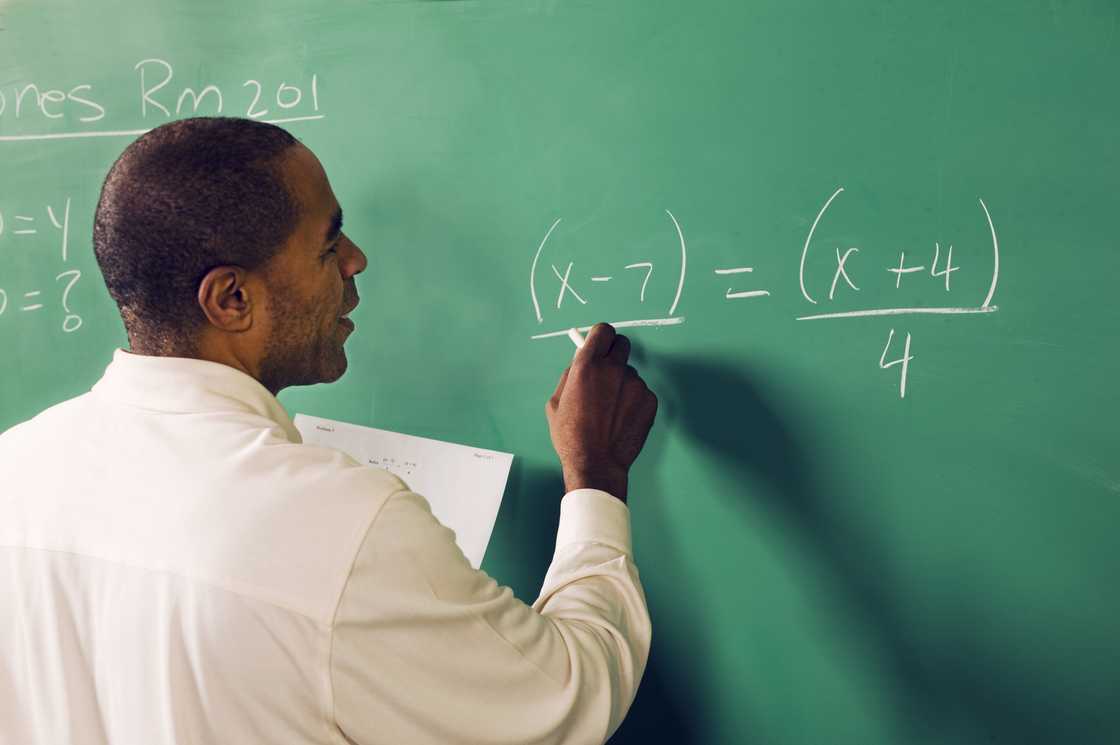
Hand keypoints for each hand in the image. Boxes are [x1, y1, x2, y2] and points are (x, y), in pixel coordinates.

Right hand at [545, 323, 657, 500]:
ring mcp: (635, 384)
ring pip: (630, 372)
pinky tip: (621, 419)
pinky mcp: (649, 399)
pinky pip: (641, 391)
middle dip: (614, 352)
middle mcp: (613, 369)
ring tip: (610, 408)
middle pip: (622, 343)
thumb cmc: (571, 436)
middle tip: (607, 370)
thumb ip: (571, 375)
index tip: (600, 343)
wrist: (596, 463)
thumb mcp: (556, 401)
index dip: (601, 336)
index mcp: (587, 365)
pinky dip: (634, 400)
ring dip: (622, 382)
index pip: (603, 330)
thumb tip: (582, 359)